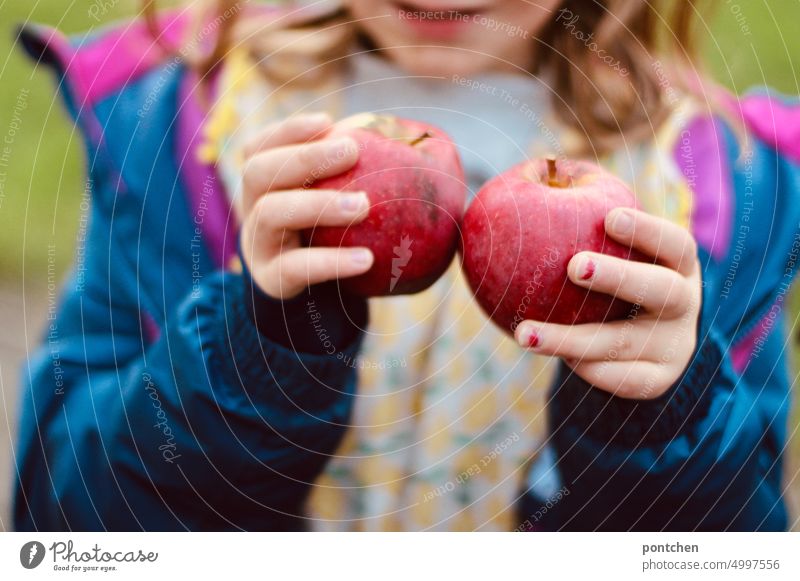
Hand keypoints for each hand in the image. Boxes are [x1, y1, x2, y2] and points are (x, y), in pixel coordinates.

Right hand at [239, 113, 373, 299]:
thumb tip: (421, 143)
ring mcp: (257, 243)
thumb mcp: (334, 199)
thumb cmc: (329, 233)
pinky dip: (332, 261)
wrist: (307, 293)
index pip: (260, 145)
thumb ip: (357, 173)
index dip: (288, 130)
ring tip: (363, 205)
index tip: (328, 122)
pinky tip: (366, 259)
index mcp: (264, 182)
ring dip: (317, 204)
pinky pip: (297, 267)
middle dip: (304, 156)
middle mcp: (252, 207)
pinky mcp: (272, 279)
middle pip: (258, 172)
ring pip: (271, 214)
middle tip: (352, 151)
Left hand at [515, 208, 701, 398]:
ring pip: (623, 343)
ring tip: (524, 333)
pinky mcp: (657, 380)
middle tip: (572, 265)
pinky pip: (621, 380)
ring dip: (570, 339)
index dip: (646, 230)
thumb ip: (584, 222)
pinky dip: (585, 370)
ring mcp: (673, 345)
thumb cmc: (616, 282)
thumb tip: (533, 175)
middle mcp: (683, 303)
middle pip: (660, 290)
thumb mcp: (615, 253)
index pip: (674, 243)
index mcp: (678, 266)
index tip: (608, 216)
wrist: (646, 345)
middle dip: (618, 277)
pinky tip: (547, 354)